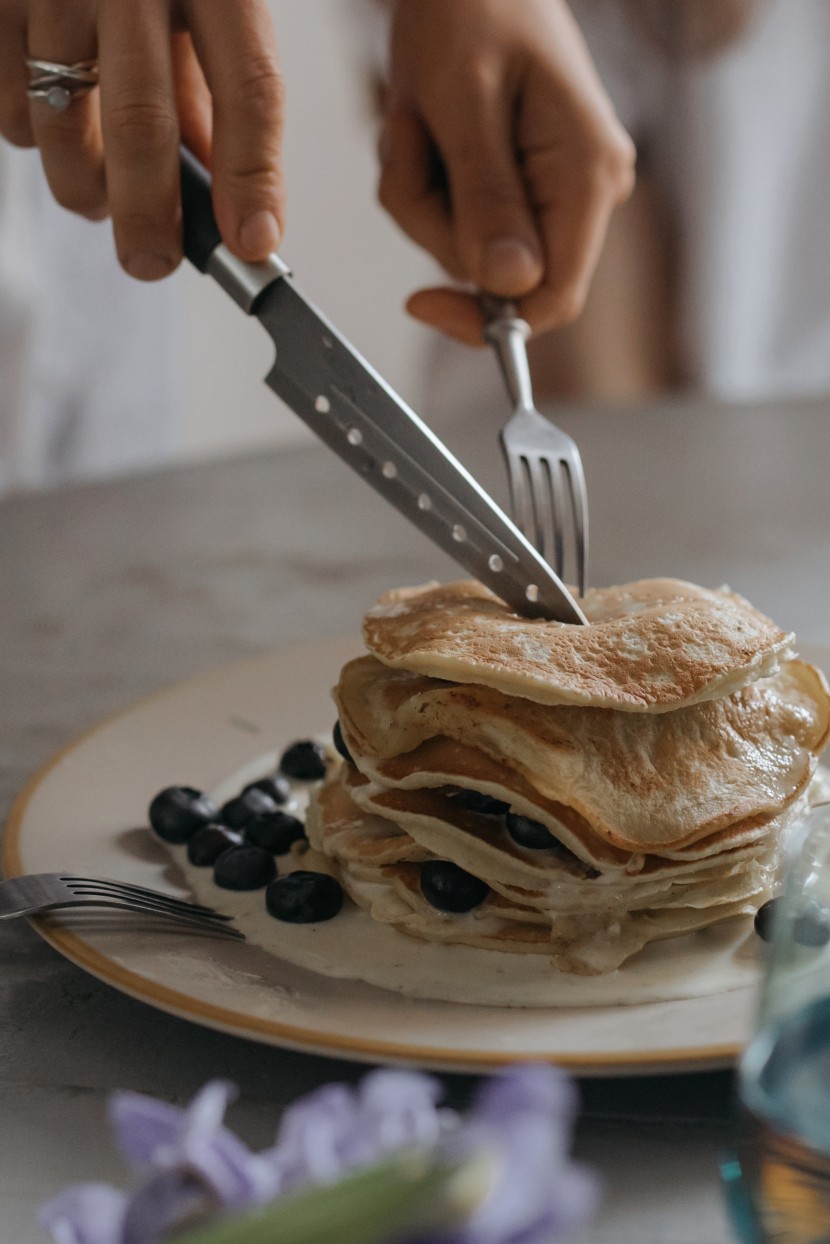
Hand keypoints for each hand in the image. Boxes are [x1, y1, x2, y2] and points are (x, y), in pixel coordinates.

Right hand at [0, 0, 284, 278]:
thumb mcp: (206, 0)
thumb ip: (214, 87)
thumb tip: (224, 196)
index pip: (249, 87)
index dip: (253, 177)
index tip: (252, 244)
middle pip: (142, 121)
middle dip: (149, 215)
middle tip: (153, 264)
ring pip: (60, 125)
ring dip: (85, 188)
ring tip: (100, 198)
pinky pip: (9, 109)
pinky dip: (34, 138)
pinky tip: (57, 117)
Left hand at [378, 0, 635, 342]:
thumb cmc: (471, 5)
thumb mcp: (464, 100)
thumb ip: (486, 197)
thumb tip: (508, 284)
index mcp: (586, 174)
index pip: (552, 299)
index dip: (486, 320)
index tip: (420, 301)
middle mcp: (584, 190)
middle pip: (498, 276)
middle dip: (433, 221)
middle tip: (410, 139)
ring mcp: (554, 189)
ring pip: (467, 248)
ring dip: (420, 195)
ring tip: (416, 119)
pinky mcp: (521, 185)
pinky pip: (460, 221)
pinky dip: (424, 184)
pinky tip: (424, 126)